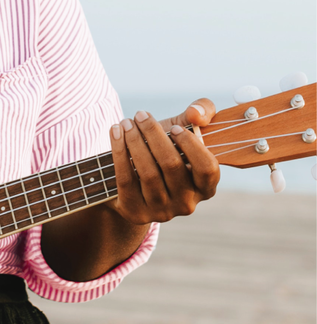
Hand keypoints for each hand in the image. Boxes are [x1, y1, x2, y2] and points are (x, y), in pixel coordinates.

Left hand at [108, 99, 219, 223]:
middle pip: (171, 165)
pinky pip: (125, 179)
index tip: (173, 128)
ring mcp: (161, 211)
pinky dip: (118, 152)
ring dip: (134, 141)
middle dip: (153, 134)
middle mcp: (187, 204)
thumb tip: (197, 113)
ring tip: (125, 122)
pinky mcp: (135, 212)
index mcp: (205, 187)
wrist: (131, 176)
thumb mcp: (182, 129)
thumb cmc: (162, 148)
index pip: (207, 168)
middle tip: (139, 114)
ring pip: (147, 172)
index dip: (191, 146)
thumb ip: (201, 111)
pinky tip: (115, 132)